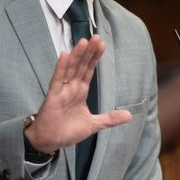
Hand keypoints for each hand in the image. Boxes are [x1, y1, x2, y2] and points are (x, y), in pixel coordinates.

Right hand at [25, 35, 131, 152]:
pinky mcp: (52, 96)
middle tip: (97, 37)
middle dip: (89, 52)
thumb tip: (129, 115)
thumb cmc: (67, 131)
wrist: (49, 141)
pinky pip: (57, 79)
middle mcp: (72, 87)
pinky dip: (61, 67)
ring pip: (70, 69)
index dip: (95, 58)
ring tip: (84, 41)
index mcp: (80, 91)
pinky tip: (64, 55)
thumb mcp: (93, 124)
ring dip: (77, 55)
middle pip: (81, 65)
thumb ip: (110, 118)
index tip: (102, 45)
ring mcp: (62, 90)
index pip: (89, 70)